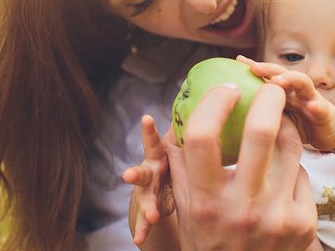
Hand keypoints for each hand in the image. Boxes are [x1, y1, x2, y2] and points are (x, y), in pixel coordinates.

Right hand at [122, 115, 173, 245]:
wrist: (160, 187)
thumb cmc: (172, 161)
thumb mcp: (177, 147)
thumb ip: (183, 131)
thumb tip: (206, 98)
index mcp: (159, 155)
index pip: (153, 142)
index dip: (149, 131)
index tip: (146, 119)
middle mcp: (149, 172)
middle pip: (143, 173)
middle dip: (135, 174)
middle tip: (128, 176)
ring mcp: (147, 191)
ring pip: (144, 199)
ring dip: (146, 207)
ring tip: (152, 216)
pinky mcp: (149, 209)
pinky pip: (145, 221)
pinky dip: (143, 230)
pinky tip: (139, 240)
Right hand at [165, 84, 316, 249]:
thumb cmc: (211, 239)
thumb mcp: (188, 210)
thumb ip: (180, 165)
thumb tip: (174, 116)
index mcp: (205, 201)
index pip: (204, 137)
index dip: (215, 103)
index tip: (227, 89)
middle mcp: (241, 208)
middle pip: (261, 132)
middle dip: (270, 98)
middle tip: (271, 86)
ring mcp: (277, 217)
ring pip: (290, 147)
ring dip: (286, 126)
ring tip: (281, 119)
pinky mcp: (304, 223)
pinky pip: (302, 174)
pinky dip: (292, 166)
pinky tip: (283, 171)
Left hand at [238, 56, 334, 151]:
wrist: (332, 132)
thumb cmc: (301, 124)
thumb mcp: (279, 118)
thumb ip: (262, 111)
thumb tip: (235, 112)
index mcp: (285, 91)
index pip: (268, 75)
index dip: (255, 67)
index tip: (238, 60)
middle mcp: (297, 90)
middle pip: (283, 74)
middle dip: (268, 69)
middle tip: (253, 68)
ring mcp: (312, 99)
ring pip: (303, 84)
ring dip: (291, 80)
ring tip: (278, 81)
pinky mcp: (326, 113)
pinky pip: (322, 109)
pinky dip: (318, 107)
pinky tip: (313, 106)